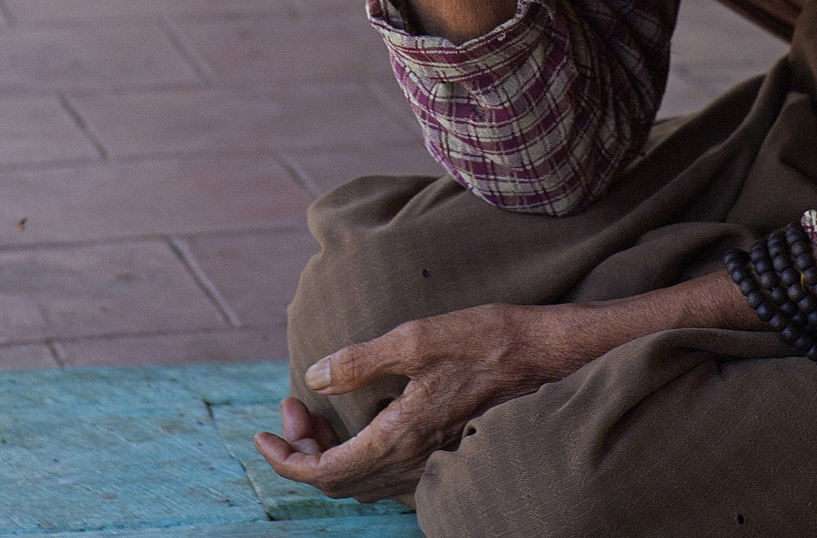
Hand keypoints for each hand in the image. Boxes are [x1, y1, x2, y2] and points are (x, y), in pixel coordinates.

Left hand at [254, 276, 761, 504]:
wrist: (553, 357)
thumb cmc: (490, 340)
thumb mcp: (420, 336)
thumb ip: (363, 360)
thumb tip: (315, 378)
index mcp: (400, 435)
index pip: (328, 470)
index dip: (288, 458)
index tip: (263, 435)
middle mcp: (414, 459)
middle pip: (342, 480)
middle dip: (305, 449)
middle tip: (289, 410)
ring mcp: (433, 458)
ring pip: (366, 477)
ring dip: (332, 449)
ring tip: (315, 410)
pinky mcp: (447, 448)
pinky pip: (390, 468)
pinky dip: (362, 450)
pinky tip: (362, 417)